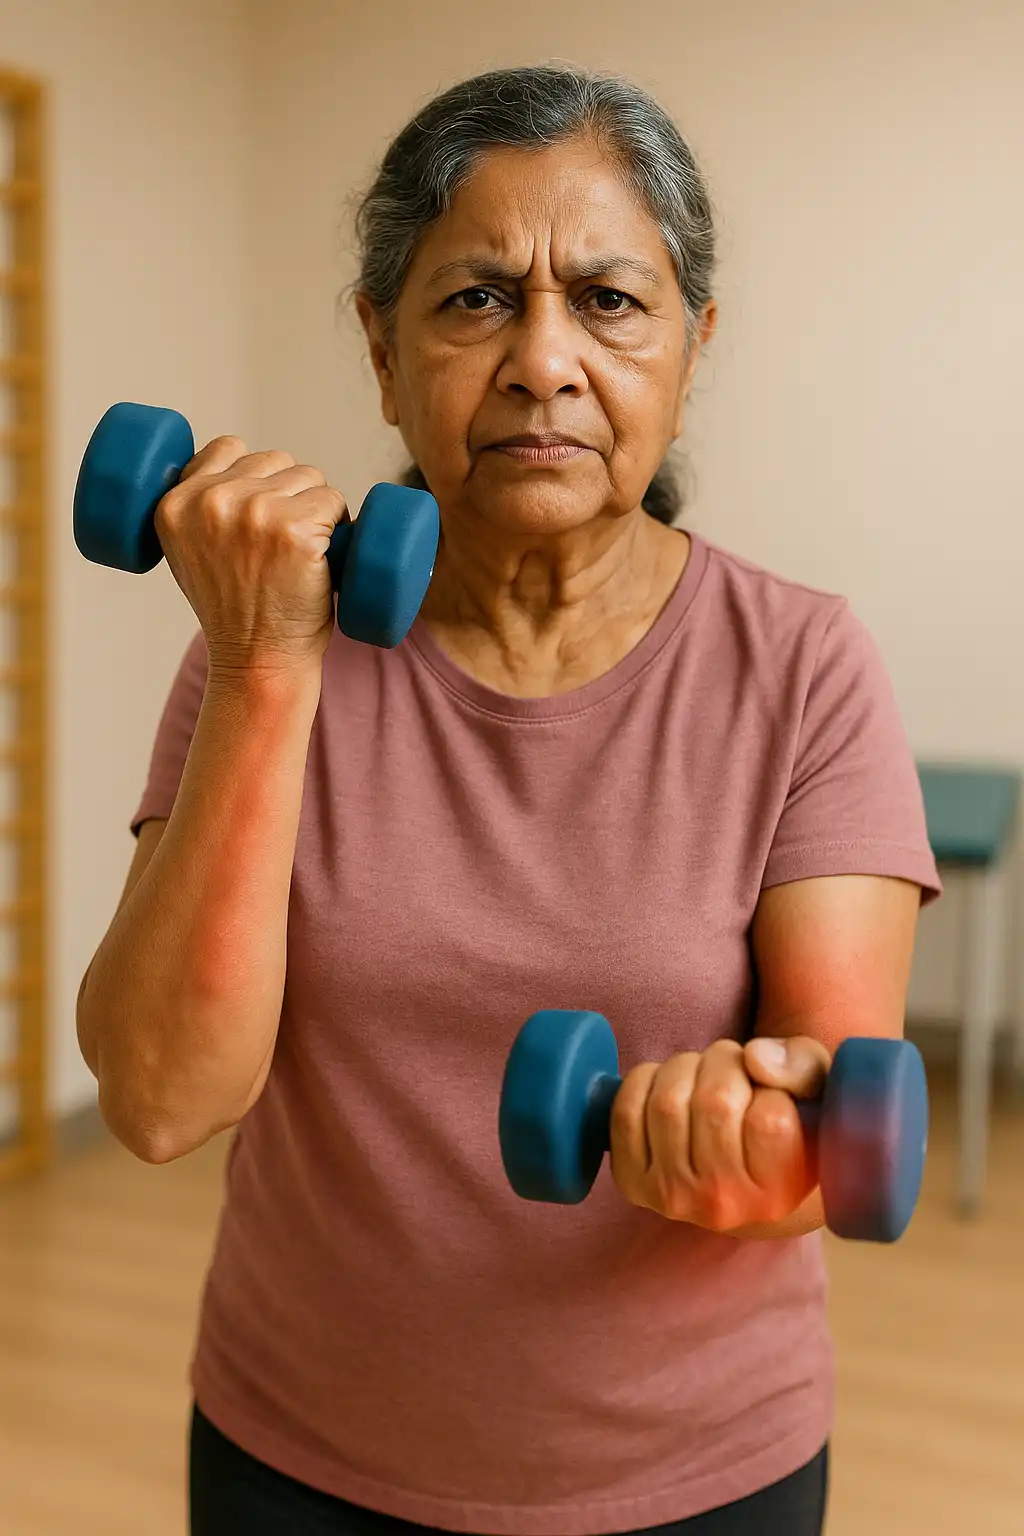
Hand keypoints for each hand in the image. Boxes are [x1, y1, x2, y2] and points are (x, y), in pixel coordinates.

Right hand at [154, 435, 348, 676]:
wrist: (256, 661)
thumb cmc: (234, 612)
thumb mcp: (189, 553)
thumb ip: (198, 509)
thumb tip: (236, 464)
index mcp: (176, 503)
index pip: (229, 447)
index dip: (255, 474)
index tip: (261, 509)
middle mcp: (211, 501)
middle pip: (276, 459)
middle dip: (290, 493)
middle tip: (284, 543)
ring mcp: (254, 512)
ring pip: (309, 476)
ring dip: (317, 507)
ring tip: (302, 551)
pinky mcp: (294, 529)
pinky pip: (333, 502)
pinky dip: (340, 526)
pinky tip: (323, 556)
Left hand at [609, 1036, 831, 1230]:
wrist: (742, 1171)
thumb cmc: (787, 1119)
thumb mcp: (817, 1090)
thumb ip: (802, 1068)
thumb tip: (755, 1059)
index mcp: (780, 1192)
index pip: (770, 1119)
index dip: (770, 1085)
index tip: (770, 1092)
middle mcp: (725, 1206)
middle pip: (715, 1102)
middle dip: (725, 1063)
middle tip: (734, 1071)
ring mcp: (674, 1198)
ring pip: (668, 1100)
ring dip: (686, 1068)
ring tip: (704, 1079)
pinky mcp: (632, 1182)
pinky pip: (625, 1110)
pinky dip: (645, 1080)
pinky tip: (671, 1087)